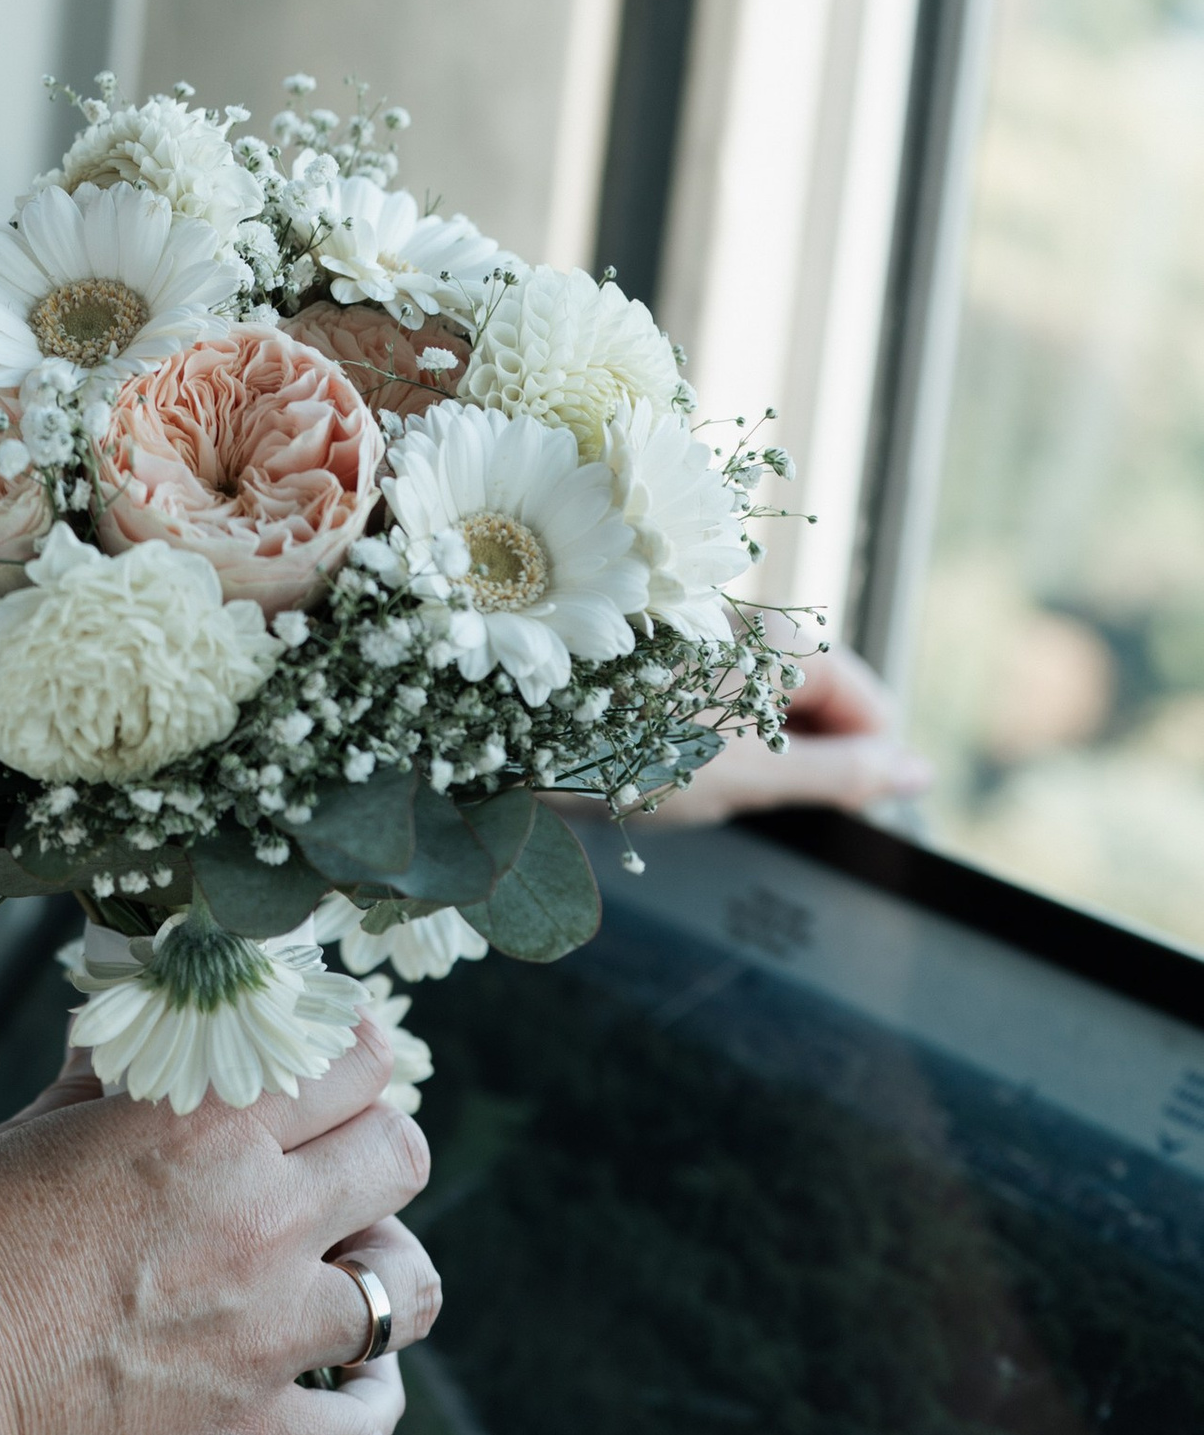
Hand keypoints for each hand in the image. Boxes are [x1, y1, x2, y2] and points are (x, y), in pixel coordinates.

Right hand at [0, 1010, 437, 1434]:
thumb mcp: (21, 1129)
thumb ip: (105, 1088)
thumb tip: (131, 1044)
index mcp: (199, 1123)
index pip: (343, 1058)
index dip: (350, 1049)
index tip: (338, 1052)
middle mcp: (255, 1216)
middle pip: (399, 1152)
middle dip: (374, 1141)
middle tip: (337, 1150)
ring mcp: (263, 1333)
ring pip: (407, 1282)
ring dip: (386, 1263)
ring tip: (347, 1260)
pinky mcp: (246, 1434)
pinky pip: (366, 1424)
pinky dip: (371, 1399)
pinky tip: (347, 1379)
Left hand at [652, 640, 930, 826]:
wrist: (516, 718)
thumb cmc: (637, 746)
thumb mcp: (753, 776)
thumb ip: (843, 773)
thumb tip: (919, 770)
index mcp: (785, 641)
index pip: (867, 703)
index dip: (861, 765)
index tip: (829, 810)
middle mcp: (751, 624)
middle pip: (818, 700)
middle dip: (801, 760)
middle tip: (748, 800)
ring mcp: (707, 638)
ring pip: (766, 706)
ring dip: (754, 753)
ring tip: (697, 781)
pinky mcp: (668, 656)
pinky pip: (719, 701)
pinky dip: (713, 737)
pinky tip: (667, 761)